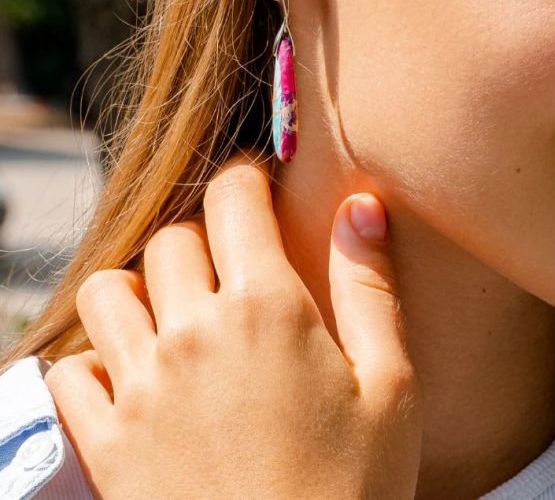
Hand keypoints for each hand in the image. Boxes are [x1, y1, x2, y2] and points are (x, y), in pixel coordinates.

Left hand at [44, 156, 422, 499]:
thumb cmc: (353, 493)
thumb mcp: (391, 386)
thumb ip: (370, 285)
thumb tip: (361, 206)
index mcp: (267, 307)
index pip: (234, 199)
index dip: (246, 179)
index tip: (257, 188)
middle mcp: (193, 333)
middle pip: (173, 238)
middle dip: (203, 235)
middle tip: (231, 262)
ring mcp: (141, 389)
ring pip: (109, 290)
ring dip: (141, 287)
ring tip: (178, 312)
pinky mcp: (106, 445)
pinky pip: (70, 371)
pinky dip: (95, 360)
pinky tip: (136, 377)